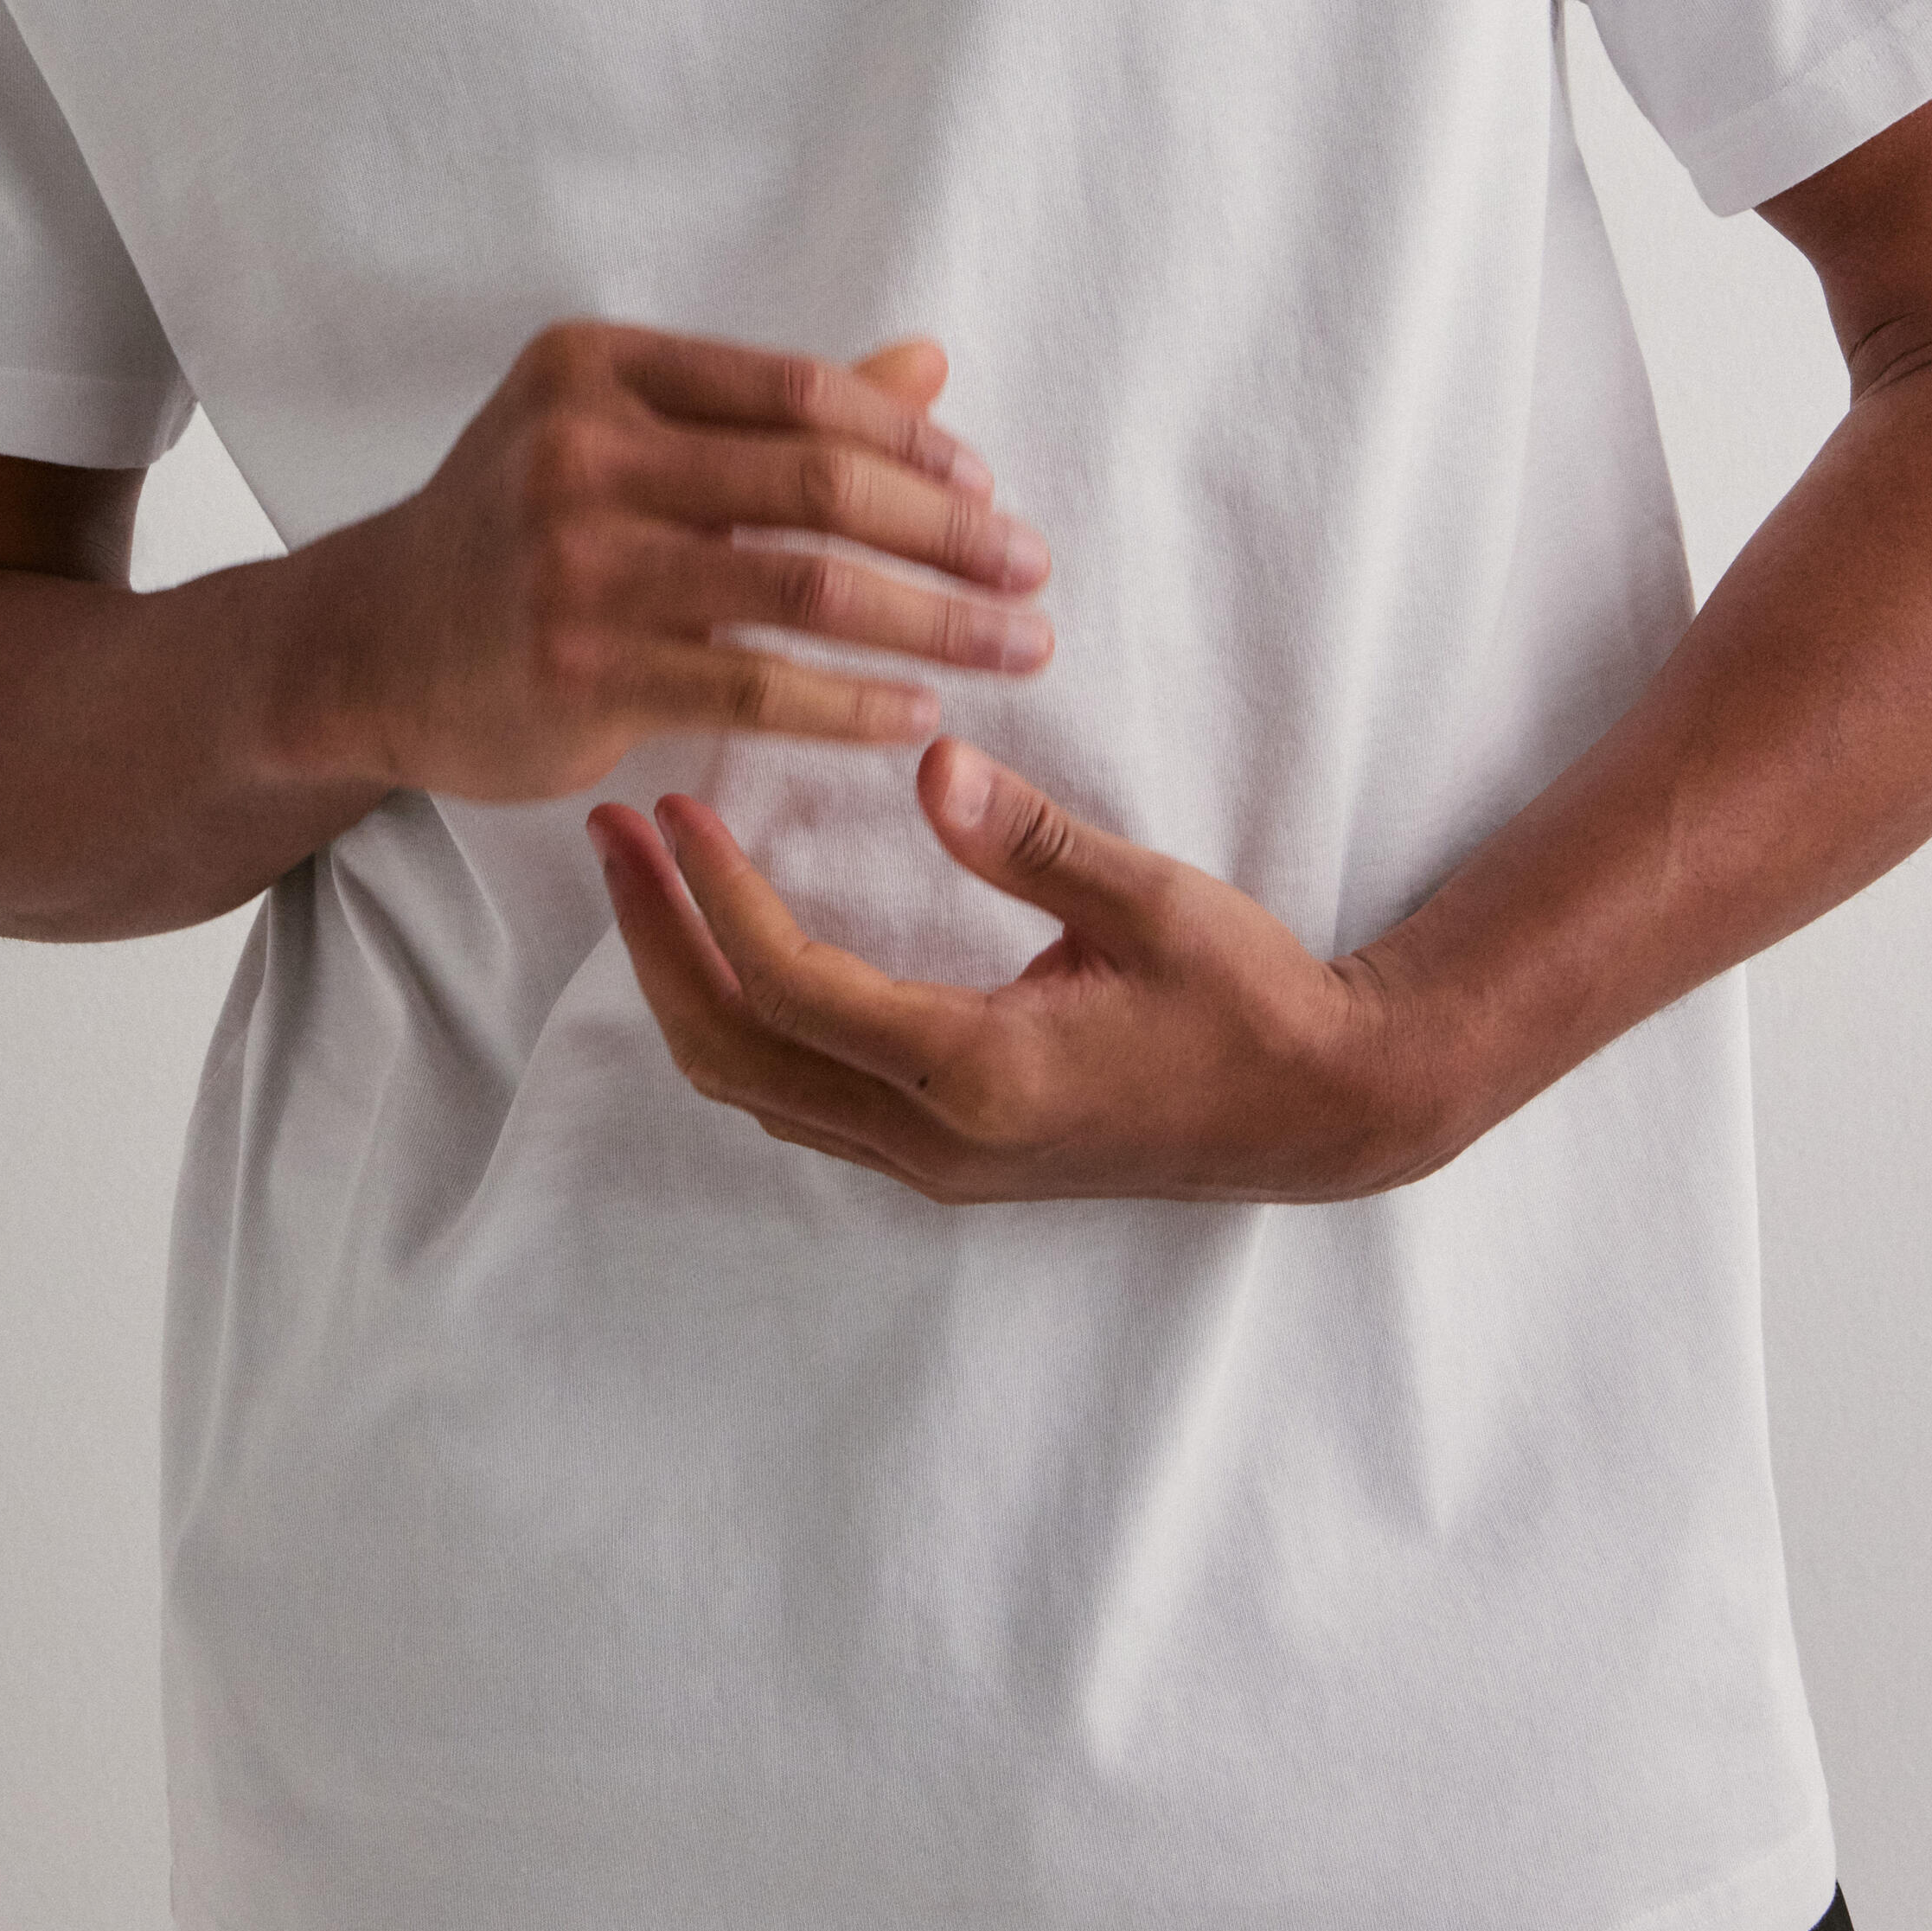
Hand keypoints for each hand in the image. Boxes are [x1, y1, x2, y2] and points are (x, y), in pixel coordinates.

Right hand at [326, 324, 1052, 805]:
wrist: (364, 647)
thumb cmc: (513, 531)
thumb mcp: (616, 435)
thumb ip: (763, 408)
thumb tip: (928, 367)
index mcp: (599, 368)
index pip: (796, 389)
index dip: (910, 440)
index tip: (987, 487)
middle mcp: (582, 450)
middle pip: (817, 479)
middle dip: (948, 529)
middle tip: (1032, 569)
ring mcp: (575, 561)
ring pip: (803, 585)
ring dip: (932, 620)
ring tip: (1015, 646)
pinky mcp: (577, 670)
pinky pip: (754, 686)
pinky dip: (851, 702)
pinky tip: (916, 716)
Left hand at [590, 738, 1450, 1203]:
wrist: (1319, 1111)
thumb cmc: (1248, 999)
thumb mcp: (1154, 902)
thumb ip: (1036, 840)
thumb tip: (932, 768)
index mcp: (980, 1074)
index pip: (792, 989)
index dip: (715, 897)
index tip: (672, 806)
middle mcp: (936, 1139)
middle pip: (734, 1051)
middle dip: (655, 941)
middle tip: (612, 833)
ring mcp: (934, 1162)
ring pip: (752, 1086)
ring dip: (683, 980)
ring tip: (644, 874)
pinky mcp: (942, 1157)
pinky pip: (795, 1098)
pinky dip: (735, 1018)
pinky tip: (722, 938)